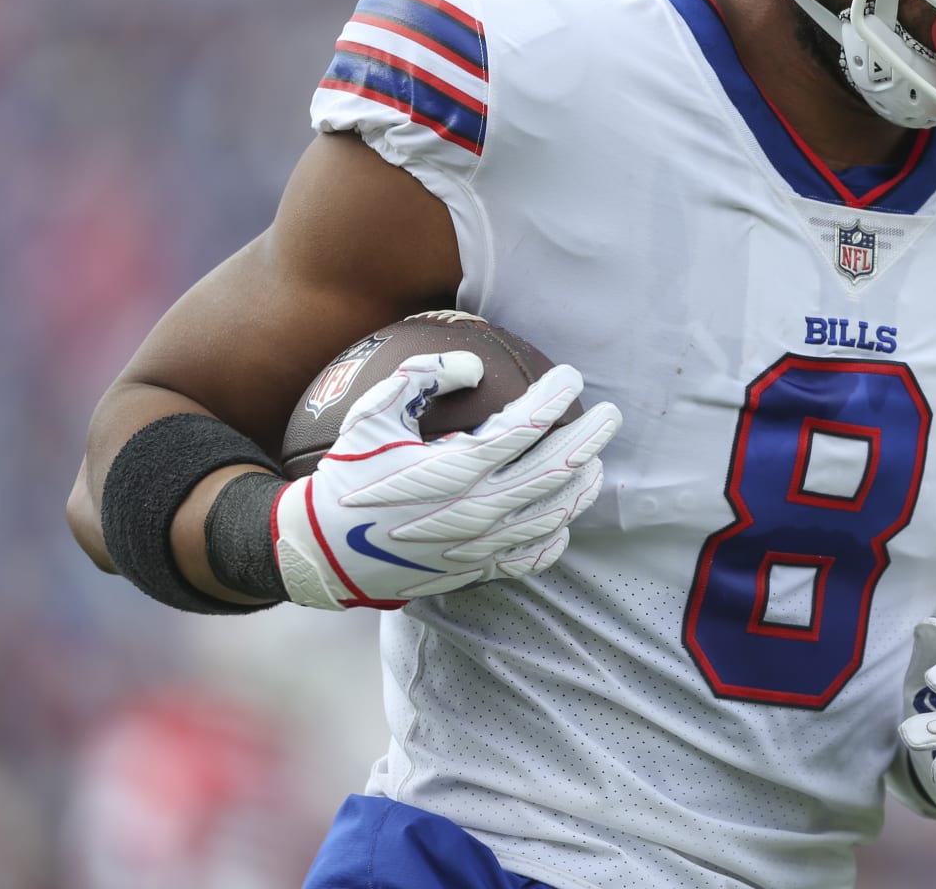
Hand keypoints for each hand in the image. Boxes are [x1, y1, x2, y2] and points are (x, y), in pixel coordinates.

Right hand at [273, 351, 620, 608]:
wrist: (325, 552)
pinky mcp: (476, 571)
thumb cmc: (348, 475)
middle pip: (557, 471)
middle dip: (591, 438)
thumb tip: (474, 364)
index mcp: (454, 469)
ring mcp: (480, 546)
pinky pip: (532, 557)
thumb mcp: (371, 415)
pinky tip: (564, 517)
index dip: (555, 397)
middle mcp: (475, 510)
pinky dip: (556, 536)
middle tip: (610, 414)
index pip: (526, 427)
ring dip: (582, 485)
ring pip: (553, 514)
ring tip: (595, 460)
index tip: (570, 376)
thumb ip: (420, 377)